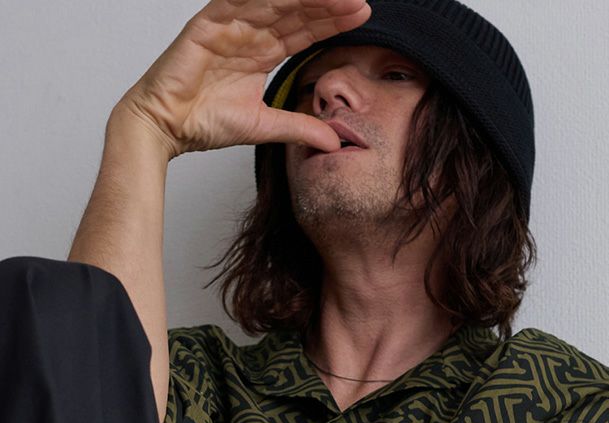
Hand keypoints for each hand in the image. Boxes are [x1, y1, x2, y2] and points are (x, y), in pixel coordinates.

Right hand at [115, 0, 371, 158]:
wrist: (166, 126)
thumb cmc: (205, 123)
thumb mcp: (264, 126)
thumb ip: (298, 128)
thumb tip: (333, 141)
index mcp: (261, 53)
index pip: (303, 31)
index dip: (331, 22)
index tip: (361, 15)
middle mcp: (248, 34)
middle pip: (295, 12)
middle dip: (327, 6)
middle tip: (359, 2)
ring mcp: (229, 25)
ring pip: (273, 2)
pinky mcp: (207, 24)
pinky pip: (238, 1)